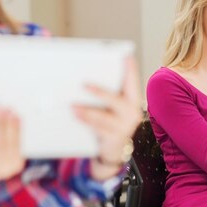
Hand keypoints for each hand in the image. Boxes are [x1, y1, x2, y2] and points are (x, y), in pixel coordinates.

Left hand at [74, 58, 141, 179]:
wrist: (113, 149)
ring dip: (88, 112)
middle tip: (85, 85)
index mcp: (133, 99)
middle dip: (101, 93)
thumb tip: (89, 76)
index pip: (133, 81)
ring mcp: (125, 127)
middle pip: (118, 101)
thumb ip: (108, 90)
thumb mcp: (113, 104)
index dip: (130, 70)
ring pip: (105, 118)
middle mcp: (133, 112)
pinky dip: (86, 122)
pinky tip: (76, 116)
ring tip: (73, 106)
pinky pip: (99, 129)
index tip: (126, 57)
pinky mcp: (115, 138)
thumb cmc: (110, 119)